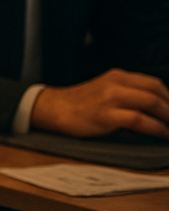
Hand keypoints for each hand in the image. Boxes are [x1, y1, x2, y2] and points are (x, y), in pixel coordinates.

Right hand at [30, 69, 168, 138]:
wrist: (54, 108)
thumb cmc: (82, 103)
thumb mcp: (106, 88)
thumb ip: (127, 92)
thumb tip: (157, 106)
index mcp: (118, 76)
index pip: (154, 84)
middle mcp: (115, 83)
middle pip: (156, 91)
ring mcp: (110, 98)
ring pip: (151, 102)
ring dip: (168, 117)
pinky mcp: (105, 115)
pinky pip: (139, 120)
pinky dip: (156, 128)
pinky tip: (162, 135)